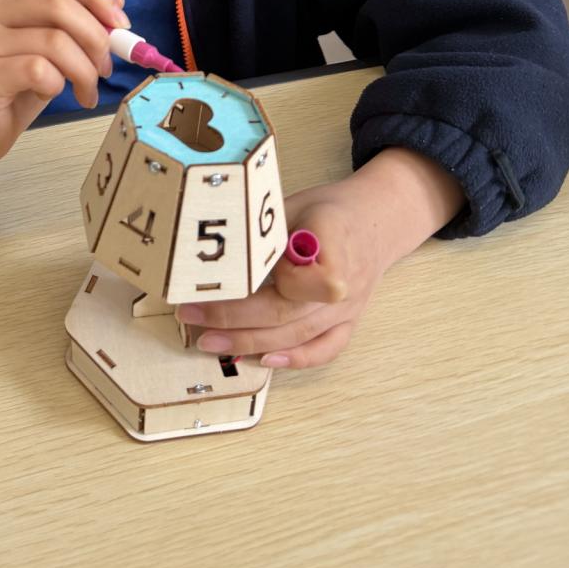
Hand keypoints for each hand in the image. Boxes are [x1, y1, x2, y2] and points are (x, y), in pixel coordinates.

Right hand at [0, 0, 128, 167]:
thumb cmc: (14, 84)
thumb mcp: (53, 50)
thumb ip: (79, 22)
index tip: (121, 25)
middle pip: (60, 5)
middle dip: (96, 38)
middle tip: (104, 69)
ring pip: (55, 41)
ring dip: (84, 71)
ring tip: (86, 91)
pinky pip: (39, 70)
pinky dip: (58, 85)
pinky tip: (53, 95)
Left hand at [177, 187, 384, 369]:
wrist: (375, 220)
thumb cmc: (328, 211)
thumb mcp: (294, 206)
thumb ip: (267, 235)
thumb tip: (222, 259)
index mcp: (332, 245)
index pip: (295, 278)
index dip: (261, 284)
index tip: (221, 283)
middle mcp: (344, 283)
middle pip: (286, 312)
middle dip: (234, 320)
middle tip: (193, 317)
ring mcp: (348, 308)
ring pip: (298, 335)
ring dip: (251, 343)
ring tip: (210, 342)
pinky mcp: (348, 322)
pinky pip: (325, 349)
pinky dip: (296, 360)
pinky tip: (264, 361)